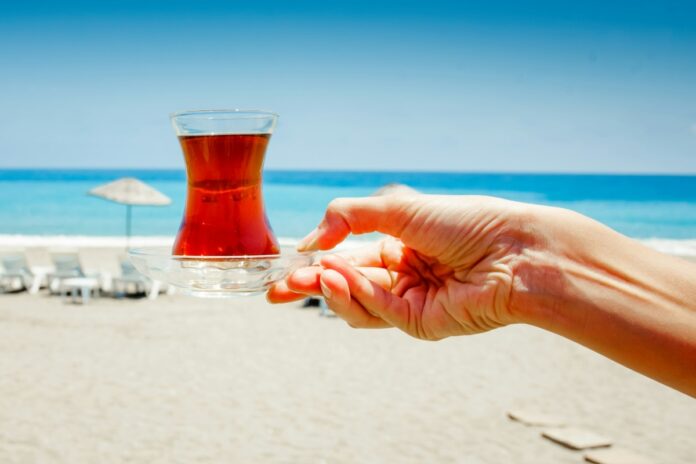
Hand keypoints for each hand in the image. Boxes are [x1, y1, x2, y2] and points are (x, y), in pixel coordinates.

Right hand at [268, 194, 533, 339]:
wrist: (512, 251)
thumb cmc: (463, 221)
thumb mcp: (397, 206)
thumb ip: (348, 216)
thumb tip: (311, 240)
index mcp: (396, 244)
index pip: (344, 256)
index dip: (312, 261)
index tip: (282, 265)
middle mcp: (399, 274)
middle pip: (344, 286)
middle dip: (310, 286)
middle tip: (277, 290)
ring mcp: (409, 301)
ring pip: (356, 303)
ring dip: (332, 289)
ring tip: (315, 275)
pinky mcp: (420, 323)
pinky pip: (377, 311)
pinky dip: (357, 295)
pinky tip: (344, 278)